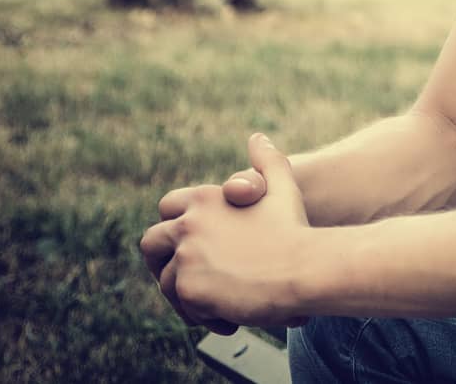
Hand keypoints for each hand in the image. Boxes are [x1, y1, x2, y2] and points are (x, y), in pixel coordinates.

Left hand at [140, 133, 311, 332]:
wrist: (304, 268)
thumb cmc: (295, 229)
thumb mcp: (282, 185)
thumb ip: (267, 160)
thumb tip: (258, 138)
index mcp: (204, 199)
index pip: (167, 208)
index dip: (174, 226)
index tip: (186, 241)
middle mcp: (188, 226)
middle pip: (150, 245)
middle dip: (162, 261)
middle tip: (185, 275)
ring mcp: (186, 259)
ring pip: (165, 282)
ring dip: (185, 293)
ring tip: (214, 303)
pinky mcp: (190, 291)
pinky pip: (184, 309)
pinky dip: (202, 316)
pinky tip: (229, 318)